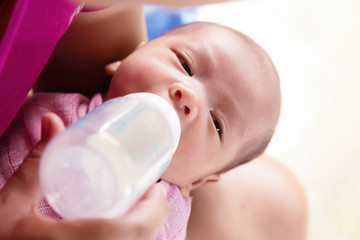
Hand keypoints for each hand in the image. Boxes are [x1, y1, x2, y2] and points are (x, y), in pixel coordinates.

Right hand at [0, 112, 167, 239]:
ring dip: (143, 228)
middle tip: (149, 191)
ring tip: (139, 206)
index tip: (156, 186)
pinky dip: (130, 239)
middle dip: (153, 215)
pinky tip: (120, 228)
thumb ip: (35, 163)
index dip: (155, 207)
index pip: (137, 228)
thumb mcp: (10, 204)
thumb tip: (52, 120)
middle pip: (142, 239)